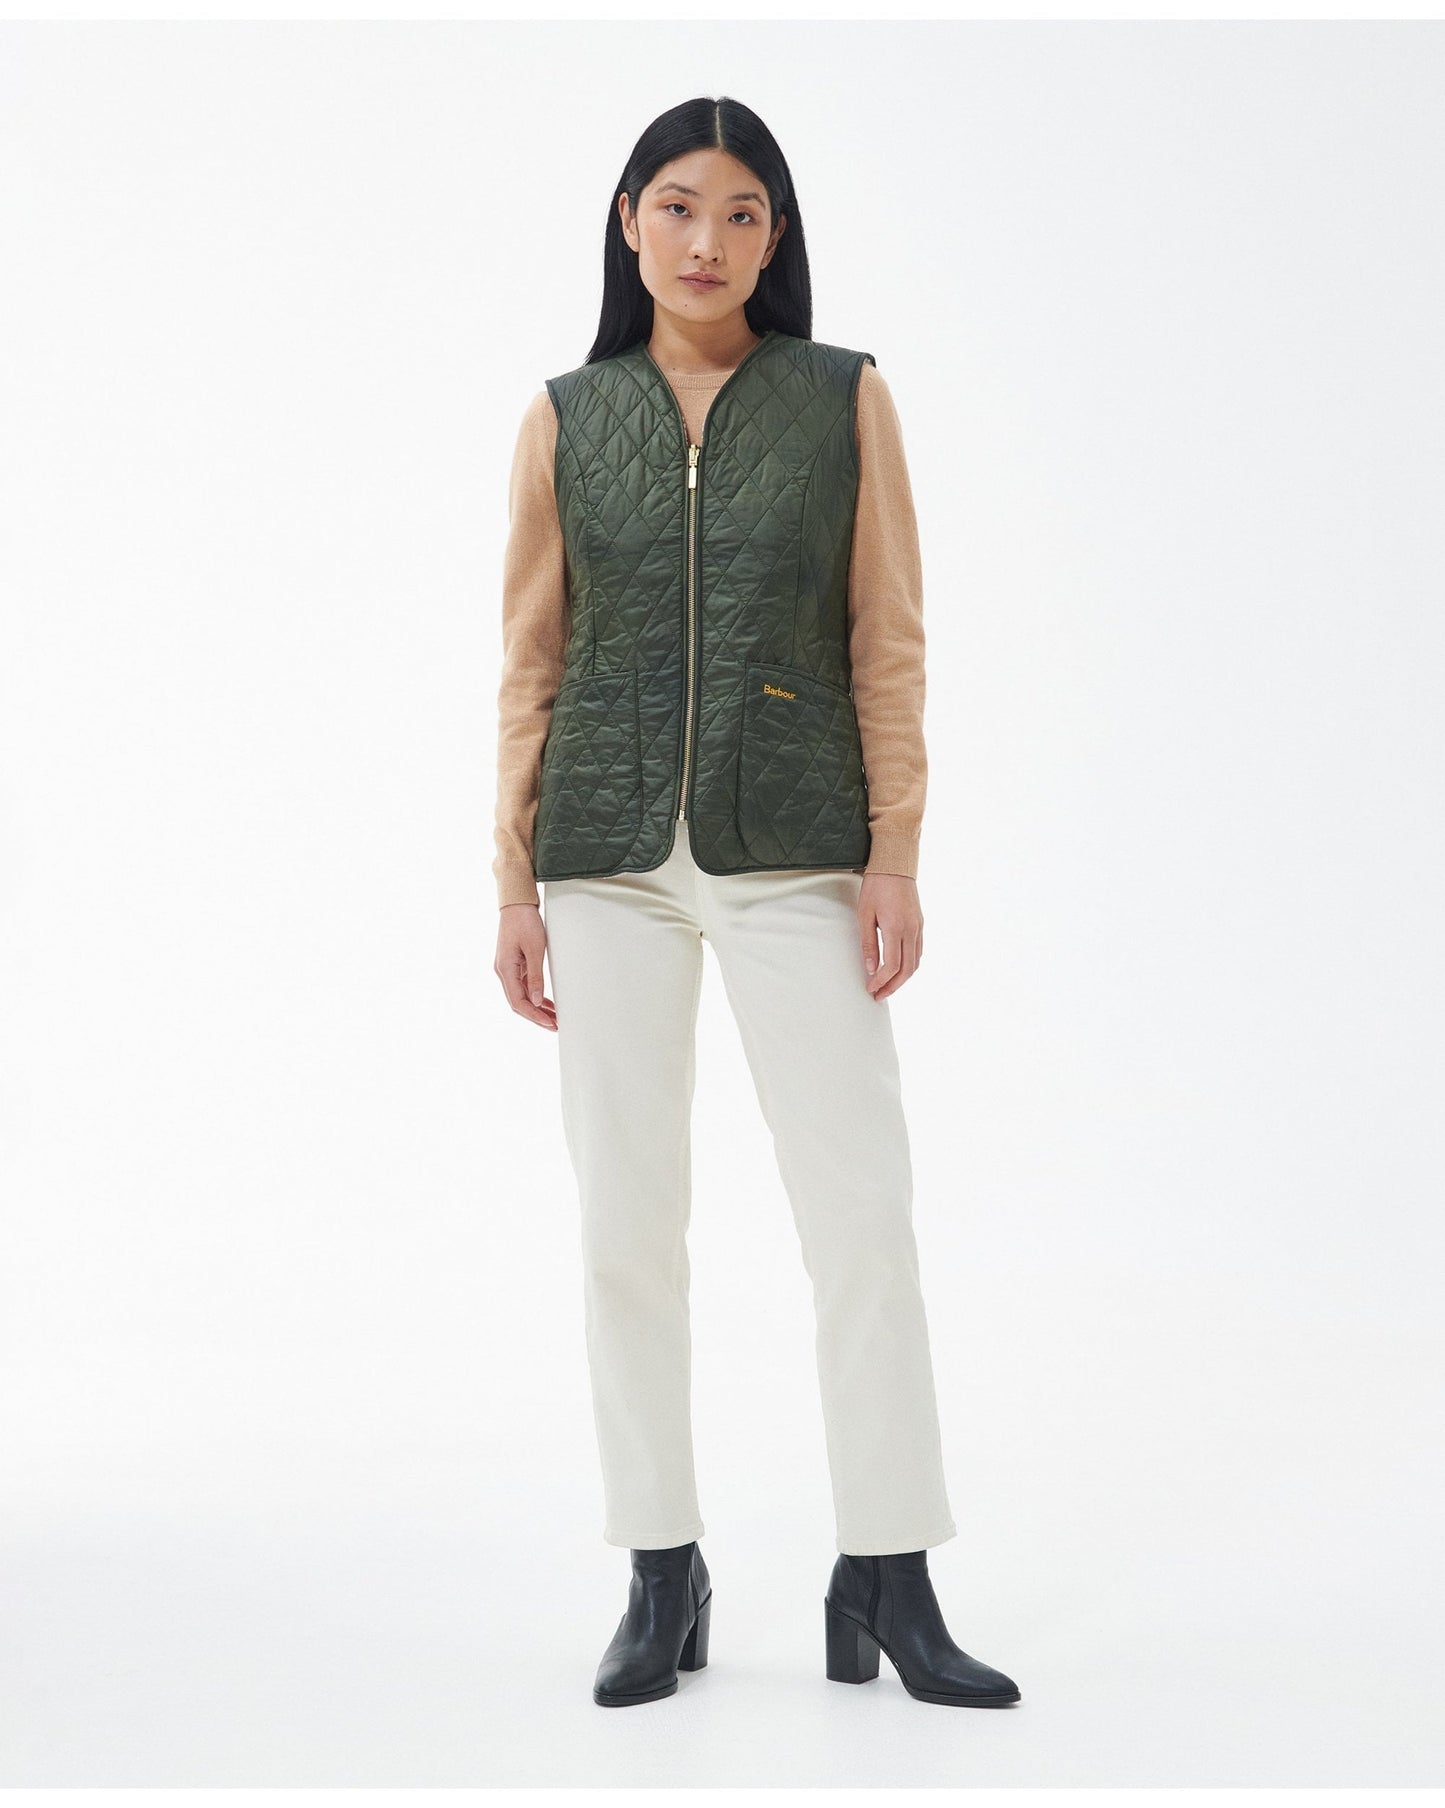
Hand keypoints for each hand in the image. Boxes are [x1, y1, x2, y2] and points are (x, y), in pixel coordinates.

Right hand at [494, 903, 557, 1029]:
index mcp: (505, 969)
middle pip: (519, 1002)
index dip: (534, 1016)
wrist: (517, 903)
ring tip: (554, 1018)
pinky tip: (547, 1003)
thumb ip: (535, 976)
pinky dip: (535, 995)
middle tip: (555, 1025)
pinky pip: (524, 986)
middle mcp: (503, 971)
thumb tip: (536, 1001)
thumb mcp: (535, 949)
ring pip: (522, 995)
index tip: (550, 1023)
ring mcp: (508, 968)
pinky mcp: (514, 964)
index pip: (518, 1002)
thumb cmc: (524, 921)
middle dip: (536, 1016)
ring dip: (537, 1008)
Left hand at [857, 873, 922, 998]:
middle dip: (893, 986)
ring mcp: (918, 927)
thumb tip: (871, 968)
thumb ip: (868, 943)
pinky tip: (899, 969)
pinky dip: (910, 965)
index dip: (881, 981)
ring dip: (902, 978)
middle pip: (907, 970)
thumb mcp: (864, 915)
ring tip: (887, 986)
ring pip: (916, 963)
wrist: (895, 864)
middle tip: (879, 995)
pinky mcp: (920, 924)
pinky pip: (918, 951)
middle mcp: (911, 930)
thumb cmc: (876, 886)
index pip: (892, 966)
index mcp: (896, 928)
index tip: (870, 989)